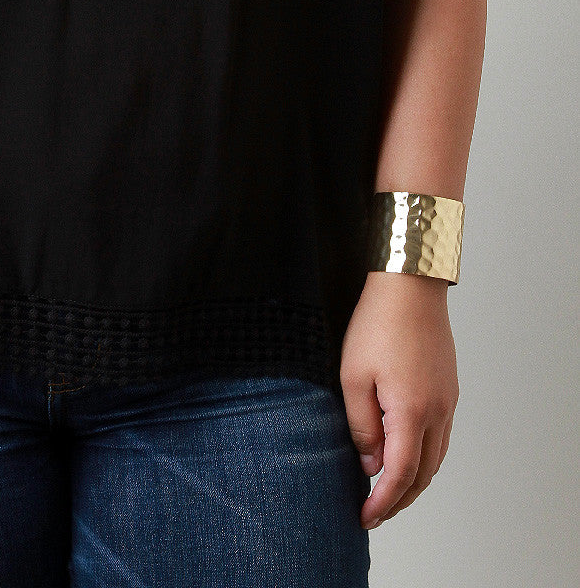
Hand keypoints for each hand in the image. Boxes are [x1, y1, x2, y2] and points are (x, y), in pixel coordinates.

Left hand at [339, 270, 459, 529]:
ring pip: (436, 458)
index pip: (400, 475)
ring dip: (414, 481)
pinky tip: (406, 454)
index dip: (383, 502)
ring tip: (388, 491)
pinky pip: (441, 437)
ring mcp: (447, 401)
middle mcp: (437, 412)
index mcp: (411, 412)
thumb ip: (361, 425)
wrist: (410, 285)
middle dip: (399, 499)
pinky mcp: (449, 389)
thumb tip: (370, 465)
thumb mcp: (353, 376)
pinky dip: (425, 457)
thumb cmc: (377, 324)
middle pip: (424, 474)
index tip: (366, 517)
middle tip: (374, 512)